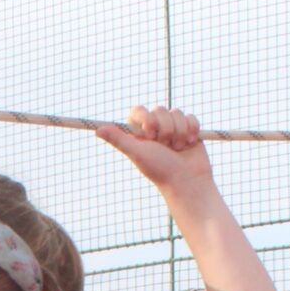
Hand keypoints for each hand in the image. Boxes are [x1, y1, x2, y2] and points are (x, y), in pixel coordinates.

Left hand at [94, 105, 216, 197]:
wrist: (187, 181)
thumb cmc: (160, 169)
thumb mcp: (137, 154)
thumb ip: (118, 140)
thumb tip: (97, 131)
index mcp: (138, 132)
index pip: (138, 110)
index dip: (146, 119)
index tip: (150, 135)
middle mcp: (154, 128)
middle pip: (160, 109)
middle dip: (165, 129)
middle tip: (166, 147)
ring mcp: (172, 127)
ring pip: (176, 112)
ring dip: (179, 132)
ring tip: (177, 148)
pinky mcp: (188, 129)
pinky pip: (190, 117)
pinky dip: (192, 130)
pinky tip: (189, 144)